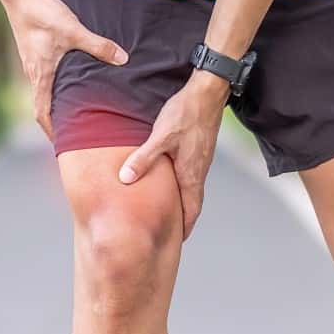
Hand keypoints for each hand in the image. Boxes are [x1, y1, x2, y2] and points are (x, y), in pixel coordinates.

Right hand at [3, 0, 127, 139]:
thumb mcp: (73, 30)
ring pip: (43, 91)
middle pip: (42, 106)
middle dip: (55, 122)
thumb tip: (122, 59)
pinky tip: (69, 81)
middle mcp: (33, 73)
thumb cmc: (42, 14)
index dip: (51, 132)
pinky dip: (54, 87)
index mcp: (41, 75)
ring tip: (74, 111)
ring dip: (55, 104)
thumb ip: (98, 45)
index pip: (42, 113)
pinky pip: (43, 77)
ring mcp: (32, 63)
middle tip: (74, 133)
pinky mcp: (33, 51)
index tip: (63, 146)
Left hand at [118, 71, 228, 238]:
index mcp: (190, 173)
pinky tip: (173, 180)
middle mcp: (198, 170)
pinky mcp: (199, 149)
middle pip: (194, 202)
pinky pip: (192, 174)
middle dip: (185, 219)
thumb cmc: (186, 114)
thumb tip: (126, 179)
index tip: (178, 240)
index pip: (191, 209)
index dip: (185, 226)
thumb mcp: (160, 136)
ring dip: (184, 202)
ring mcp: (201, 160)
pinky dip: (184, 185)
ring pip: (193, 188)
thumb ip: (143, 159)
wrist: (208, 92)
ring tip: (172, 211)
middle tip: (174, 231)